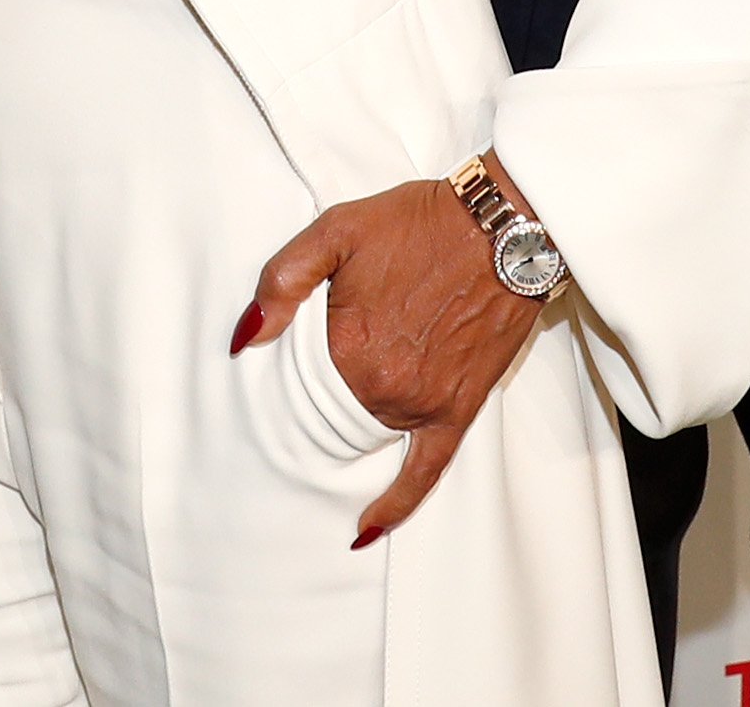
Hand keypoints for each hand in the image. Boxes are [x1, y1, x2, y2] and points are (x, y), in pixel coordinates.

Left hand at [238, 175, 547, 544]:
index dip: (287, 372)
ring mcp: (423, 404)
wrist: (503, 225)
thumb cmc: (419, 223)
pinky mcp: (458, 410)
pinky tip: (367, 527)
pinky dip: (395, 503)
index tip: (276, 373)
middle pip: (330, 413)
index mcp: (347, 347)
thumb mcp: (336, 229)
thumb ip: (282, 282)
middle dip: (317, 402)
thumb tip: (245, 339)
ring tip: (328, 428)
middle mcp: (383, 387)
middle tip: (310, 385)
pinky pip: (424, 472)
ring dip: (349, 433)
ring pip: (369, 435)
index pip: (296, 385)